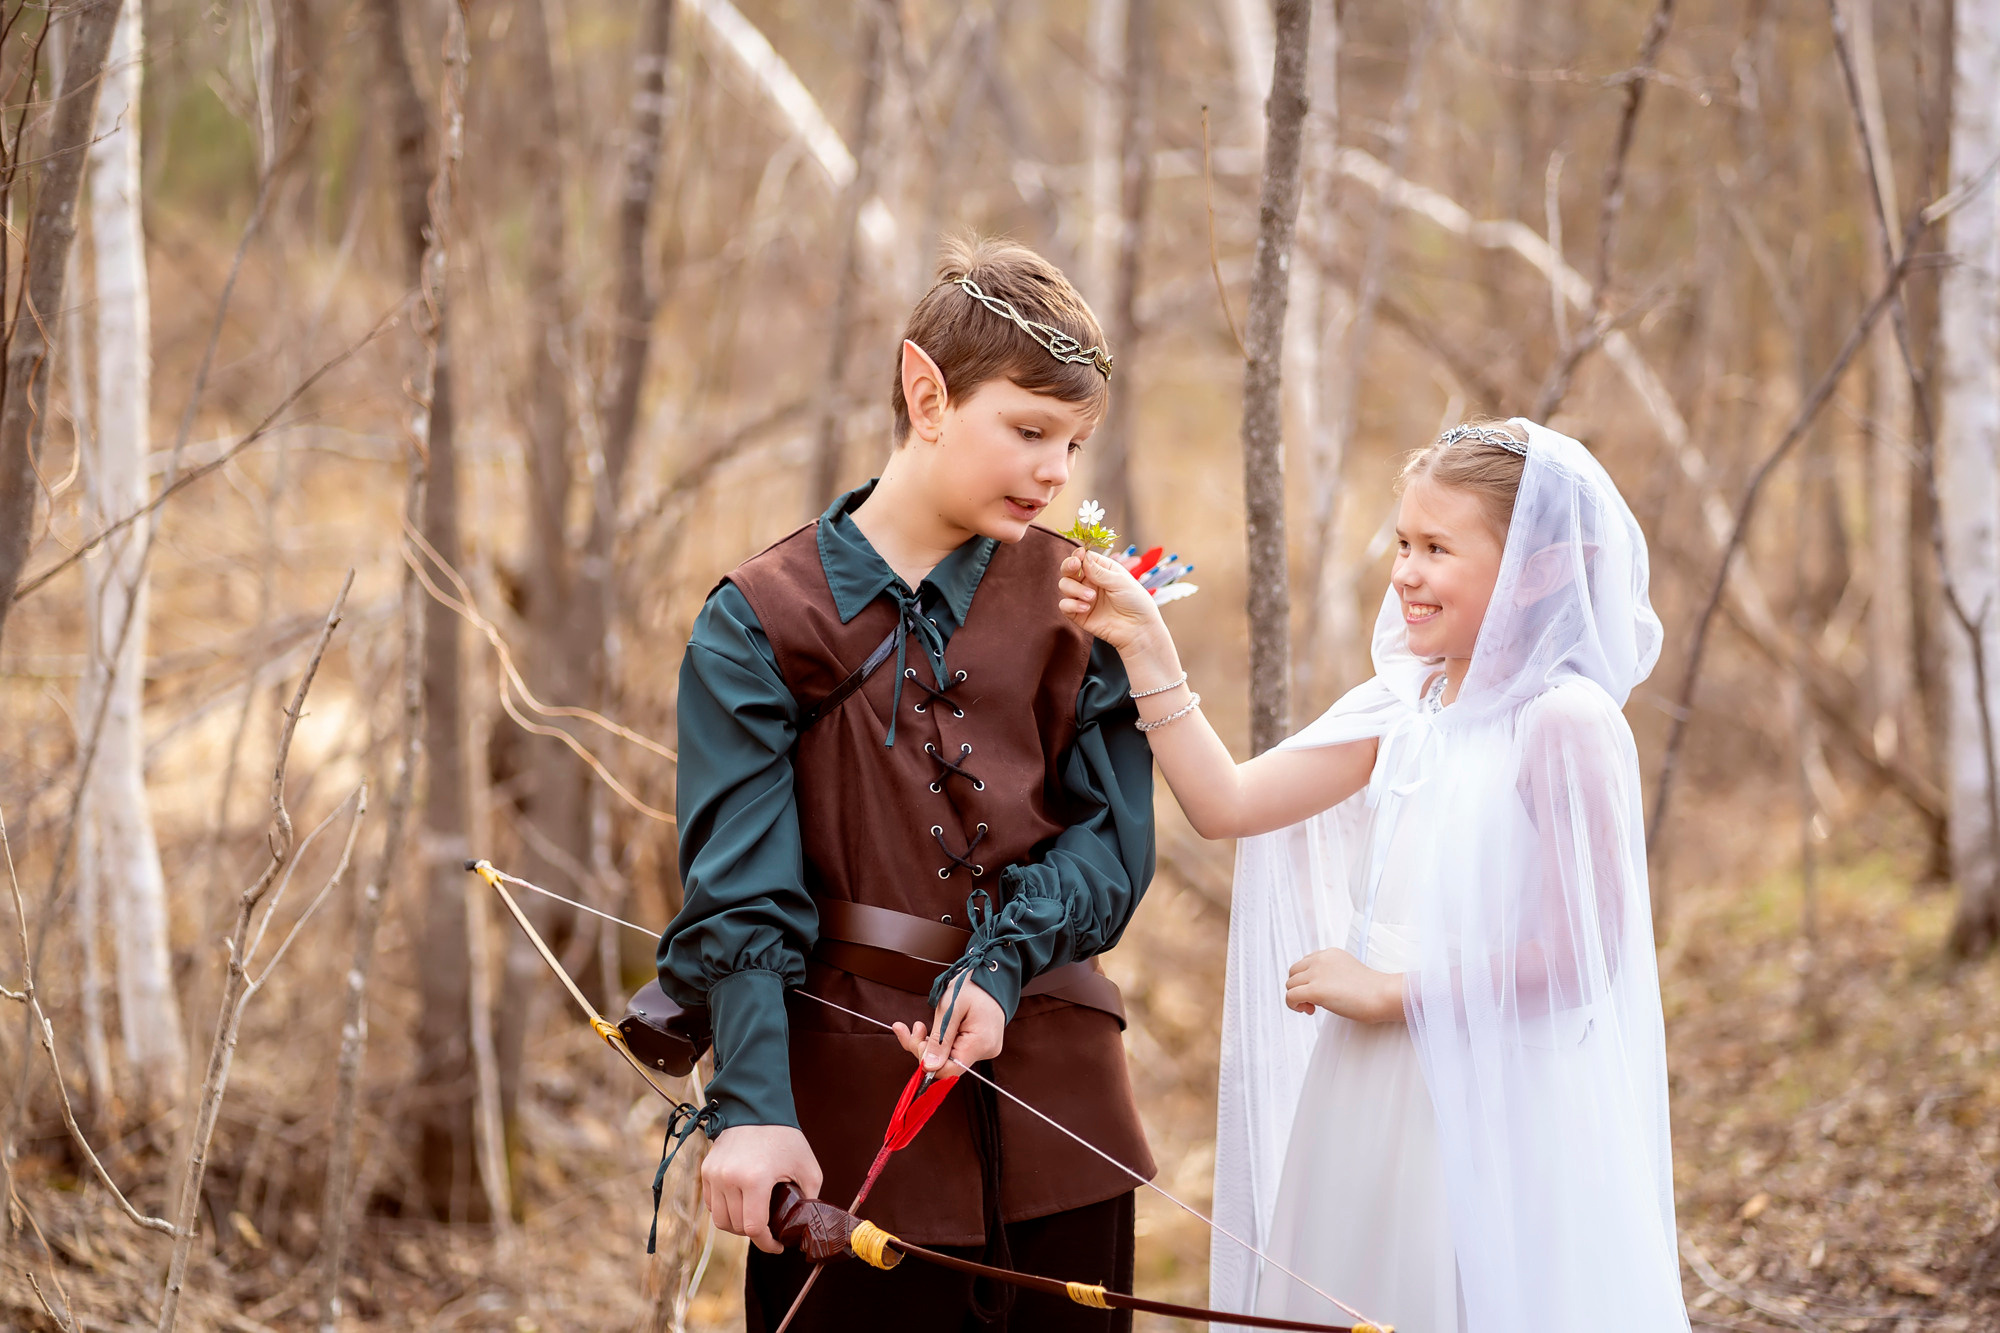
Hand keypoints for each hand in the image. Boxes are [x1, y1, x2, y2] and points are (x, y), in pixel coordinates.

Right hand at [700, 1124, 822, 1253]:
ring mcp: (714, 1175)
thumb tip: (805, 1223)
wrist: (756, 1109)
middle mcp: (729, 1179)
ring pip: (721, 1219)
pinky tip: (741, 1205)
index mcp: (755, 1179)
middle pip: (736, 1226)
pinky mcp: (706, 1170)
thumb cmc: (784, 1137)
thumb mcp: (808, 1167)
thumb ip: (810, 1197)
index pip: (754, 1228)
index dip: (767, 1244)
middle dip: (755, 1234)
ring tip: (754, 1218)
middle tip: (769, 1229)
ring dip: (737, 1225)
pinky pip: (712, 1204)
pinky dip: (725, 1211)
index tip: (778, 1246)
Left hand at [892, 974, 1004, 1075]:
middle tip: (916, 1027)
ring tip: (918, 1025)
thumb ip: (939, 1040)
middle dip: (924, 1049)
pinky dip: (938, 1041)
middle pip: (947, 1064)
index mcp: (980, 1043)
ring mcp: (983, 1048)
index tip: (917, 1041)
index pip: (950, 1070)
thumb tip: (929, 1067)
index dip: (929, 1061)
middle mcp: (985, 1051)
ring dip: (929, 1044)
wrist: (990, 973)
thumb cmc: (970, 986)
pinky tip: (927, 1029)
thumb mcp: (949, 1009)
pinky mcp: (979, 1044)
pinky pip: (954, 1049)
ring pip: (948, 1057)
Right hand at [1059, 550, 1168, 657]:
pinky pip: (1064, 605)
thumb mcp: (1120, 582)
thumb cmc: (1136, 602)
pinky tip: (1086, 608)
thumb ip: (1100, 571)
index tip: (1079, 555)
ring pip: (1064, 585)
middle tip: (1075, 566)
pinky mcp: (1079, 614)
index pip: (1083, 557)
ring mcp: (1083, 597)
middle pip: (1069, 569)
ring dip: (1074, 588)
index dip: (1078, 555)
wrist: (1139, 629)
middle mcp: (1090, 582)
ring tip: (1091, 597)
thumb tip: (1083, 556)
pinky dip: (1071, 604)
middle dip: (1068, 566)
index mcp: (1102, 570)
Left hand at [1285, 948, 1404, 1023]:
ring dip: (1297, 997)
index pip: (1305, 962)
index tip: (1319, 991)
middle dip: (1299, 987)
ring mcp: (1317, 973)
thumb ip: (1332, 974)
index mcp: (1330, 953)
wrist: (1382, 995)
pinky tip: (1309, 1011)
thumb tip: (1318, 989)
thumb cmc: (1372, 990)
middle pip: (1293, 972)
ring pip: (1290, 984)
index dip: (1308, 979)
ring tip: (1312, 1008)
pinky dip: (1293, 1005)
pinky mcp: (1315, 989)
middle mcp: (1320, 959)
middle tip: (1313, 1002)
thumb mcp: (1348, 972)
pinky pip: (1290, 996)